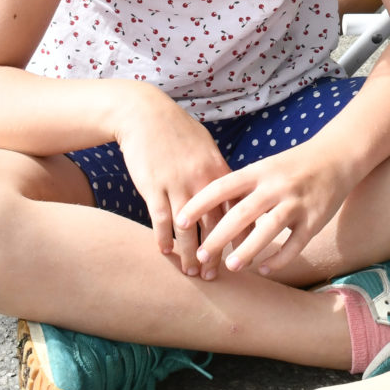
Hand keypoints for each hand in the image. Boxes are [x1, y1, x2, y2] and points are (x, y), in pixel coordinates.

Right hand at [111, 85, 233, 275]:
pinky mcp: (153, 186)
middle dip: (215, 252)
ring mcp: (177, 184)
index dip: (242, 234)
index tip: (244, 254)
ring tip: (191, 272)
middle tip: (216, 275)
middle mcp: (201, 180)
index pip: (236, 209)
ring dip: (190, 253)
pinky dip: (164, 237)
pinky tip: (165, 252)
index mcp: (218, 170)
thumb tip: (232, 194)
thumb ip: (218, 172)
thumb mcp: (205, 147)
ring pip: (188, 228)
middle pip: (214, 225)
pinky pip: (160, 219)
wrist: (145, 114)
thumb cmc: (177, 131)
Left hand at [179, 144, 355, 277]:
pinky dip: (280, 258)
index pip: (223, 187)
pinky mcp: (315, 220)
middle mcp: (277, 186)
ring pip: (269, 229)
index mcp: (260, 171)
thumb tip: (203, 209)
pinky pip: (296, 244)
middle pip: (243, 213)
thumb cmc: (292, 166)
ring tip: (231, 266)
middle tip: (201, 255)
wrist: (338, 156)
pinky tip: (264, 268)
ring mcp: (297, 203)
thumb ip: (240, 187)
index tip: (179, 221)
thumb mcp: (265, 168)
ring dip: (248, 249)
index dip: (199, 204)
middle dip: (219, 236)